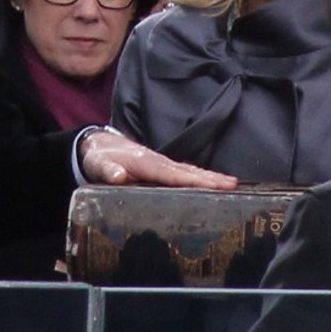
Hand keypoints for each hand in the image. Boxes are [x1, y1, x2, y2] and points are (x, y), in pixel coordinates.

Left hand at [80, 128, 237, 189]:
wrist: (99, 145)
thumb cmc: (99, 158)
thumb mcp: (98, 165)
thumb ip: (108, 171)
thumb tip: (119, 176)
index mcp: (146, 164)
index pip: (173, 174)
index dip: (192, 180)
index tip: (211, 186)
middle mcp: (158, 162)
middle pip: (188, 171)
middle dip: (210, 178)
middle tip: (232, 184)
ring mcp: (162, 164)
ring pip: (190, 171)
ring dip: (210, 177)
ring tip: (231, 183)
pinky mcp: (162, 167)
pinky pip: (184, 172)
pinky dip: (201, 176)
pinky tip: (212, 183)